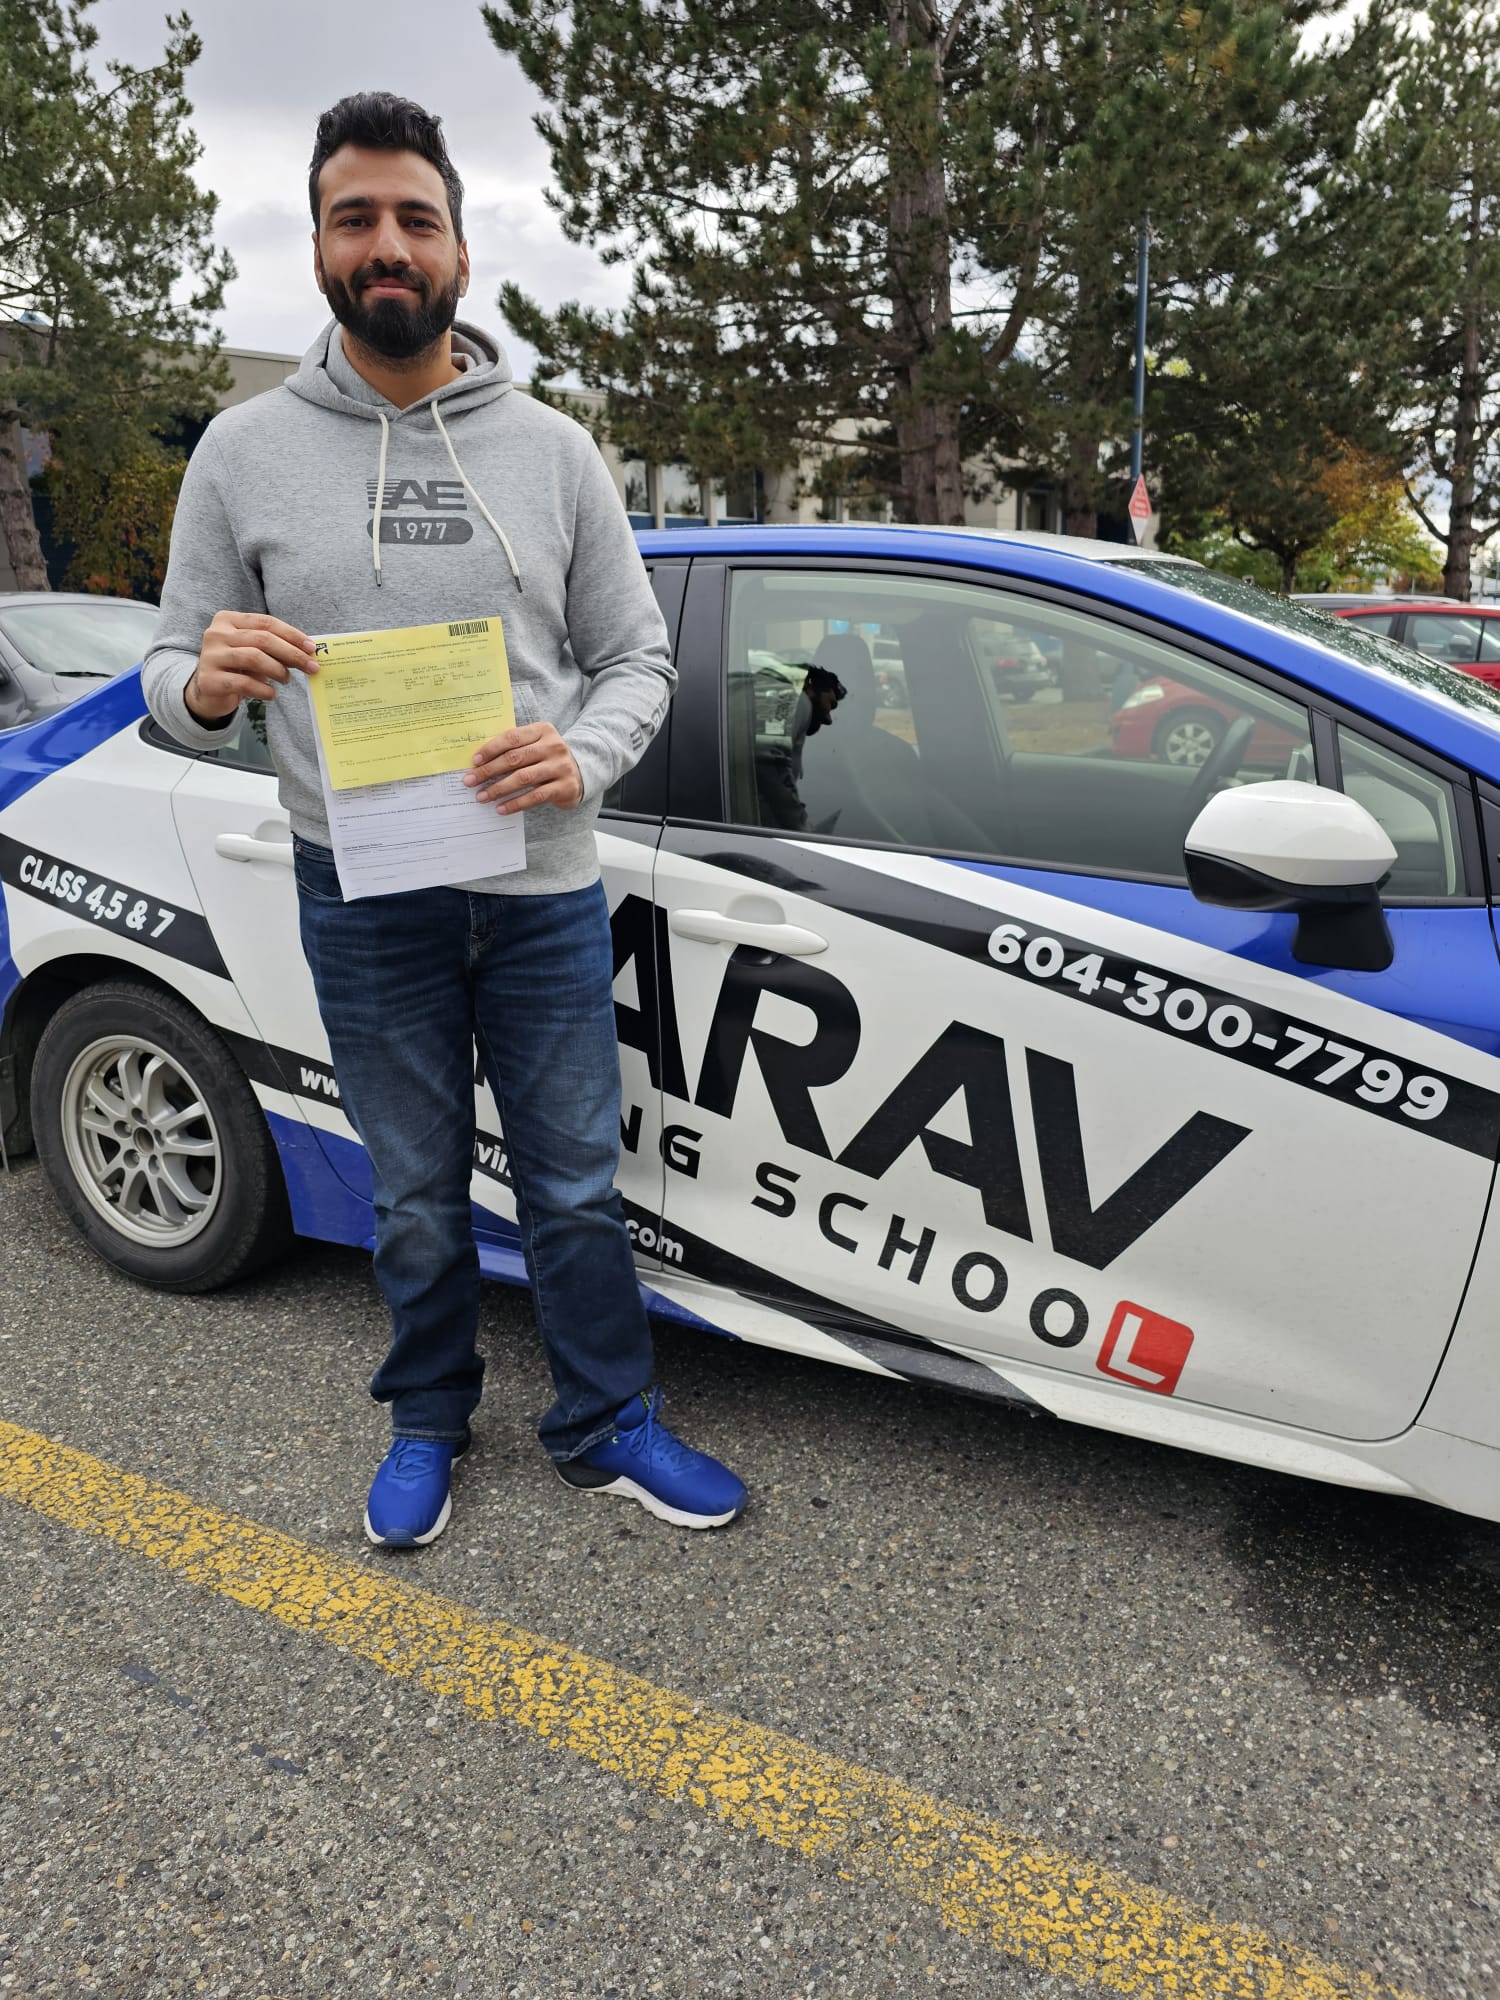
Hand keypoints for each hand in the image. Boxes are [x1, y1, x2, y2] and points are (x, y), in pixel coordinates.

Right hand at [185, 611, 319, 720]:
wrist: (208, 691)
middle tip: (311, 667)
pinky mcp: (209, 680)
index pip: (266, 622)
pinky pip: (245, 683)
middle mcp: (216, 634)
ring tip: (287, 680)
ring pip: (254, 658)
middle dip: (292, 654)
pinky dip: (264, 690)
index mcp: (227, 620)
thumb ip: (274, 647)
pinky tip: (272, 694)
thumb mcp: (253, 651)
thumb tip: (307, 652)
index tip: (312, 648)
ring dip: (278, 671)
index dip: (292, 635)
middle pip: (263, 639)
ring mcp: (210, 656)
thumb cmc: (237, 667)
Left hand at [464, 720, 583, 813]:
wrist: (581, 774)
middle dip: (489, 771)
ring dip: (498, 789)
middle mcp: (553, 746)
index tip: (474, 761)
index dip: (490, 749)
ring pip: (523, 778)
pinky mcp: (565, 787)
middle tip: (470, 781)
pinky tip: (501, 808)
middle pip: (514, 758)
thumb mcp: (535, 746)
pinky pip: (535, 796)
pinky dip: (515, 803)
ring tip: (482, 797)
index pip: (512, 737)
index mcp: (542, 730)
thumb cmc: (547, 759)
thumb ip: (514, 748)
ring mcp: (560, 766)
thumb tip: (479, 763)